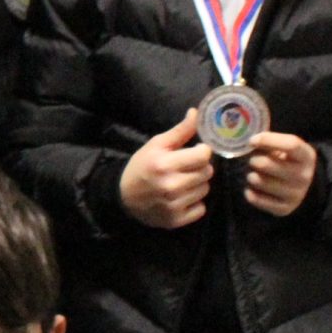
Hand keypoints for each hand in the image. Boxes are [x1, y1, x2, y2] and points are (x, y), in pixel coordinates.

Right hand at [119, 108, 213, 229]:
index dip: (202, 151)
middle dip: (200, 167)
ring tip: (183, 182)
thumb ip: (180, 131)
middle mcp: (171, 186)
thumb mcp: (156, 145)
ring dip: (198, 184)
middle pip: (207, 172)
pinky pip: (201, 208)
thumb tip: (196, 112)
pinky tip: (182, 197)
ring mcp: (174, 205)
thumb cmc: (141, 166)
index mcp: (164, 164)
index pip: (203, 156)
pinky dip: (194, 203)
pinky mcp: (176, 220)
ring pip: (205, 189)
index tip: (195, 151)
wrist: (123, 196)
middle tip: (186, 167)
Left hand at [242, 131, 316, 216]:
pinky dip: (250, 194)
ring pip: (261, 182)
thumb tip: (250, 140)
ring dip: (251, 176)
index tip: (251, 140)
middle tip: (252, 161)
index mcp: (306, 156)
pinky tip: (251, 189)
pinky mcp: (285, 208)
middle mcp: (304, 176)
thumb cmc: (288, 162)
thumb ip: (271, 142)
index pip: (290, 144)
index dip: (268, 140)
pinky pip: (259, 200)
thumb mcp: (287, 148)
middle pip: (268, 165)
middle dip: (254, 161)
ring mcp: (295, 194)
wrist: (303, 187)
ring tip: (253, 175)